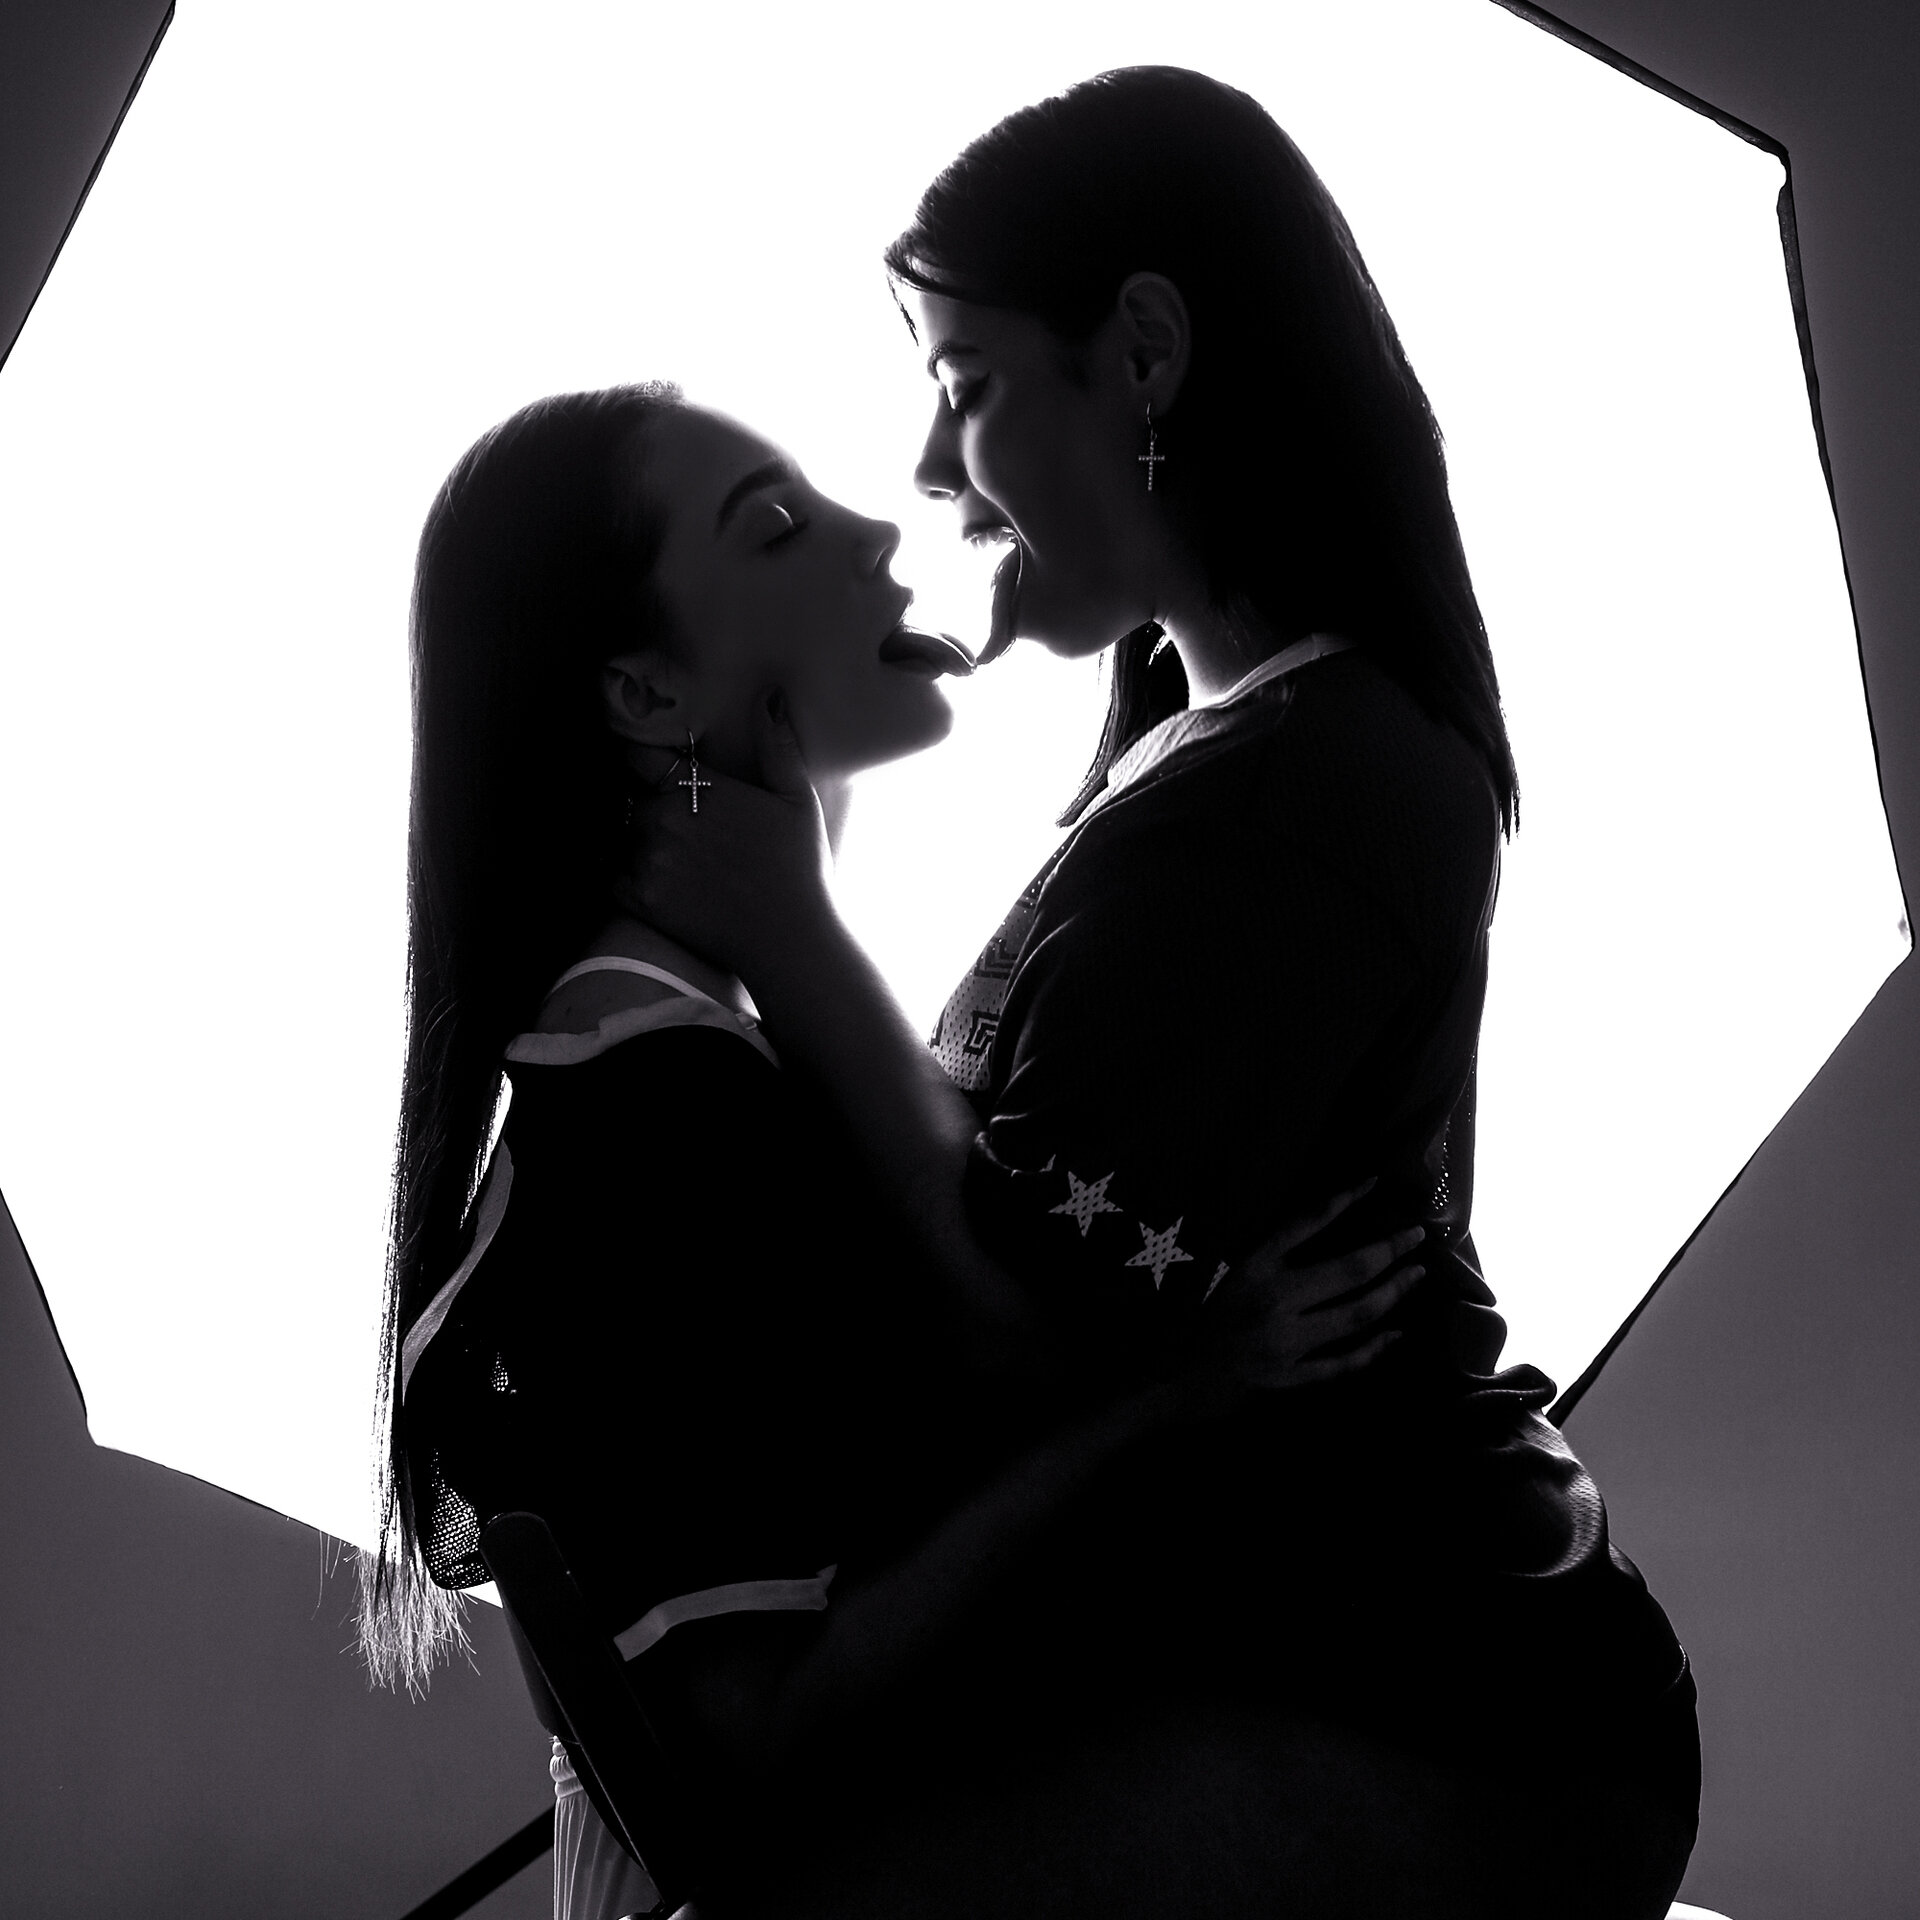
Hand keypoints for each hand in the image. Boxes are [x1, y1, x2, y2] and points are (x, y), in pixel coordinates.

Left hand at [621, 689, 835, 979]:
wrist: (788, 939)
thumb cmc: (799, 868)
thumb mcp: (797, 799)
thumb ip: (777, 745)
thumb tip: (770, 694)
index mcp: (695, 789)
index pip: (638, 755)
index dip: (637, 756)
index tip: (641, 759)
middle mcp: (662, 820)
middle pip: (630, 799)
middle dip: (644, 804)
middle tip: (666, 816)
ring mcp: (648, 861)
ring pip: (620, 836)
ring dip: (633, 838)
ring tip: (661, 849)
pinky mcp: (642, 900)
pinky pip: (610, 875)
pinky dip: (618, 872)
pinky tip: (640, 874)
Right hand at [1199, 1180, 1424, 1393]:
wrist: (1179, 1374)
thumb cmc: (1206, 1315)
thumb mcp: (1233, 1270)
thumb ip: (1274, 1252)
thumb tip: (1324, 1223)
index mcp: (1253, 1266)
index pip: (1306, 1223)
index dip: (1344, 1200)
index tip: (1375, 1183)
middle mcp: (1274, 1299)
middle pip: (1348, 1270)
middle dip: (1390, 1250)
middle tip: (1416, 1235)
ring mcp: (1286, 1341)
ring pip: (1356, 1314)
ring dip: (1392, 1292)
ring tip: (1416, 1274)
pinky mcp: (1292, 1377)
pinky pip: (1343, 1363)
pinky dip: (1374, 1349)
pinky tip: (1396, 1334)